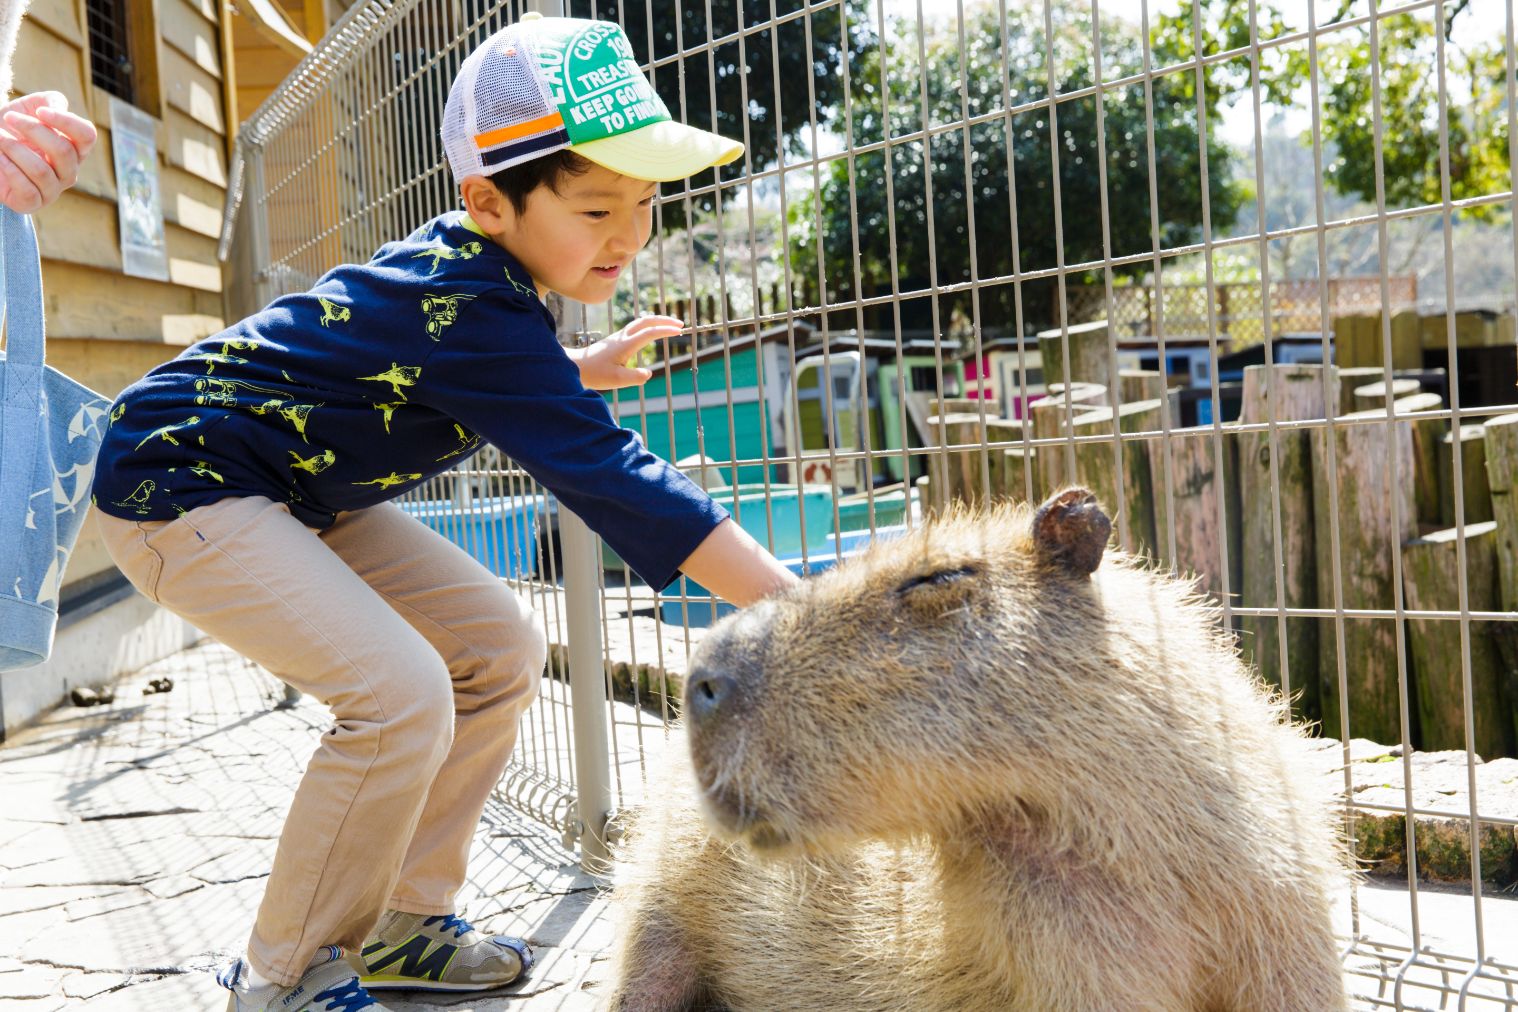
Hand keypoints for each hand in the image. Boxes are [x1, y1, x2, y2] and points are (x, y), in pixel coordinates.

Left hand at [0, 92, 98, 212]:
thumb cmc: (10, 128)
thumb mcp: (28, 107)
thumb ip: (49, 101)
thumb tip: (59, 106)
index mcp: (74, 149)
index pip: (87, 136)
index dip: (67, 122)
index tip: (40, 111)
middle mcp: (68, 172)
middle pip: (63, 151)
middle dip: (33, 130)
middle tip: (9, 117)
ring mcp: (52, 190)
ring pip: (42, 170)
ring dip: (14, 148)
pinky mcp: (32, 203)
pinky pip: (27, 189)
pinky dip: (8, 168)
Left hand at [569, 314, 683, 390]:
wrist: (576, 366)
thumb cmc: (595, 374)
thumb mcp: (616, 380)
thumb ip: (635, 378)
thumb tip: (648, 374)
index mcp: (625, 345)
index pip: (649, 333)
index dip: (665, 330)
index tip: (679, 331)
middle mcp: (623, 337)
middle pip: (646, 321)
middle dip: (664, 320)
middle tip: (680, 325)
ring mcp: (619, 337)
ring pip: (641, 321)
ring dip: (657, 321)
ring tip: (670, 326)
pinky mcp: (617, 340)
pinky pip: (636, 327)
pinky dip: (648, 325)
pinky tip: (652, 331)